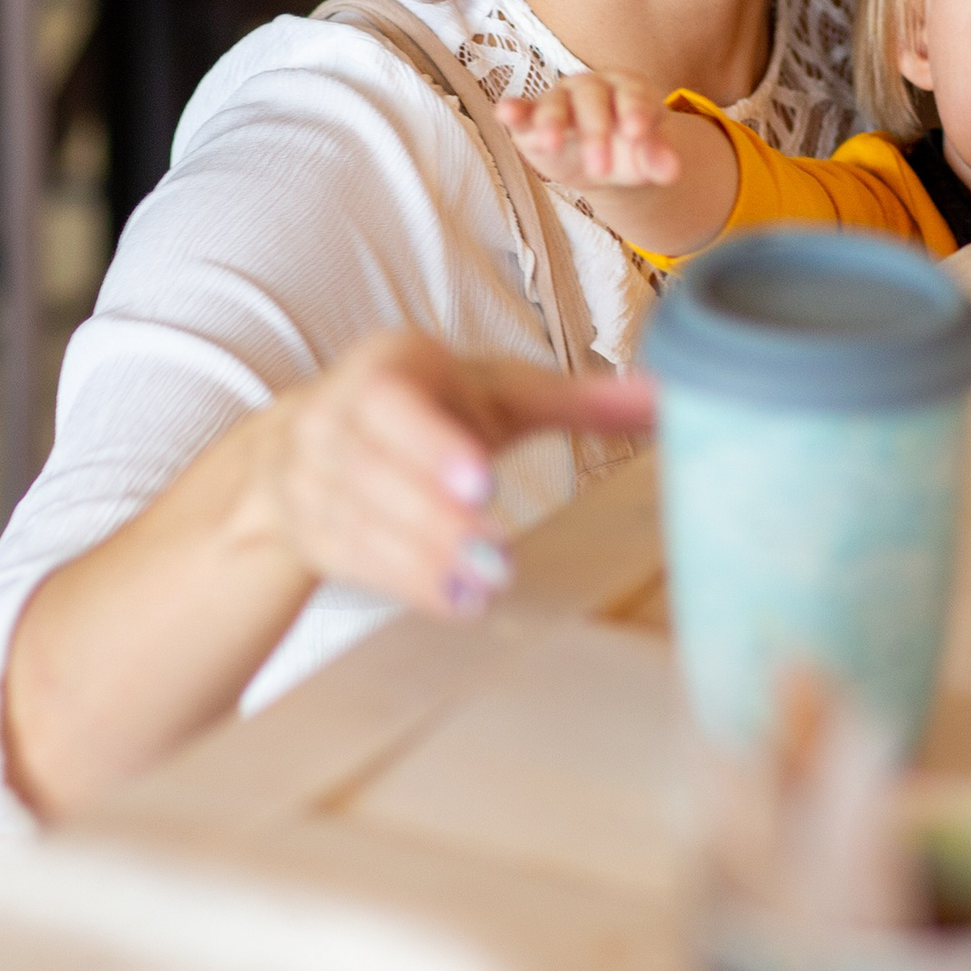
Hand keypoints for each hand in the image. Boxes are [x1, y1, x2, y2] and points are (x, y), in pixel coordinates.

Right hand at [242, 330, 652, 614]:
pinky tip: (460, 603)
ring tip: (488, 587)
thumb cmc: (428, 409)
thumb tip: (672, 395)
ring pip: (362, 522)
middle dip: (436, 515)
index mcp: (390, 367)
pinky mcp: (314, 535)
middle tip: (500, 554)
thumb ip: (578, 399)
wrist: (298, 449)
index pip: (394, 401)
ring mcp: (315, 481)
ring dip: (426, 560)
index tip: (485, 480)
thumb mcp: (495, 394)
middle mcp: (338, 419)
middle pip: (376, 468)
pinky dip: (409, 584)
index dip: (433, 443)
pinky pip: (356, 561)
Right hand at [497, 72, 682, 189]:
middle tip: (602, 167)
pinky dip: (513, 110)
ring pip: (555, 105)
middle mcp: (592, 88)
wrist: (608, 157)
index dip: (634, 111)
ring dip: (552, 122)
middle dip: (596, 131)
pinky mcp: (533, 119)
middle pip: (592, 101)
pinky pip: (522, 110)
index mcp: (628, 88)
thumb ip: (659, 158)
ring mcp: (560, 100)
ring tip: (552, 143)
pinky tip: (505, 112)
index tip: (637, 132)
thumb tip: (672, 172)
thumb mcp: (649, 155)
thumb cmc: (634, 148)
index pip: (633, 95)